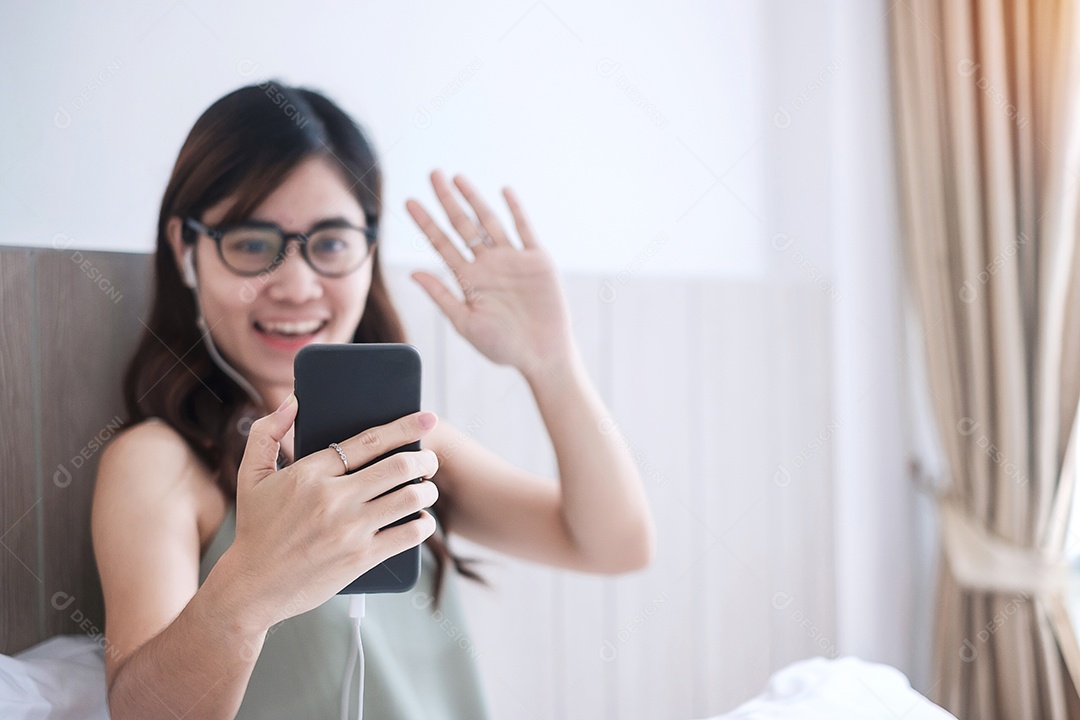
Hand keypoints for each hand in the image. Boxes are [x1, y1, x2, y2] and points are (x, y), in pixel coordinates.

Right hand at [226, 396, 439, 629]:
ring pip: (409, 498)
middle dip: (424, 459)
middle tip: (429, 460)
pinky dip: (423, 525)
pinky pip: (408, 535)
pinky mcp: (360, 558)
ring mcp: (349, 529)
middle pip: (398, 467)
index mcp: (310, 473)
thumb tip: (294, 401)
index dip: (404, 427)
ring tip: (427, 488)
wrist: (252, 585)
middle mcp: (333, 498)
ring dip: (428, 490)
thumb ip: (267, 433)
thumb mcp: (251, 476)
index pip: (368, 442)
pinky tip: (423, 520)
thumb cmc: (255, 528)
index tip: (426, 419)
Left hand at [406, 170, 575, 376]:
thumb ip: (441, 296)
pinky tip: (504, 191)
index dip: (426, 223)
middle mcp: (488, 265)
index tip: (409, 202)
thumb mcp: (465, 323)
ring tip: (458, 178)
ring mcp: (512, 260)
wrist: (541, 354)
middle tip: (433, 174)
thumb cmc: (503, 346)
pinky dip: (515, 210)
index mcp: (469, 279)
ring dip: (474, 199)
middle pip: (463, 225)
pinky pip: (524, 229)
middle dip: (447, 200)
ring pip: (489, 222)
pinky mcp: (536, 260)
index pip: (442, 244)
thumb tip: (413, 273)